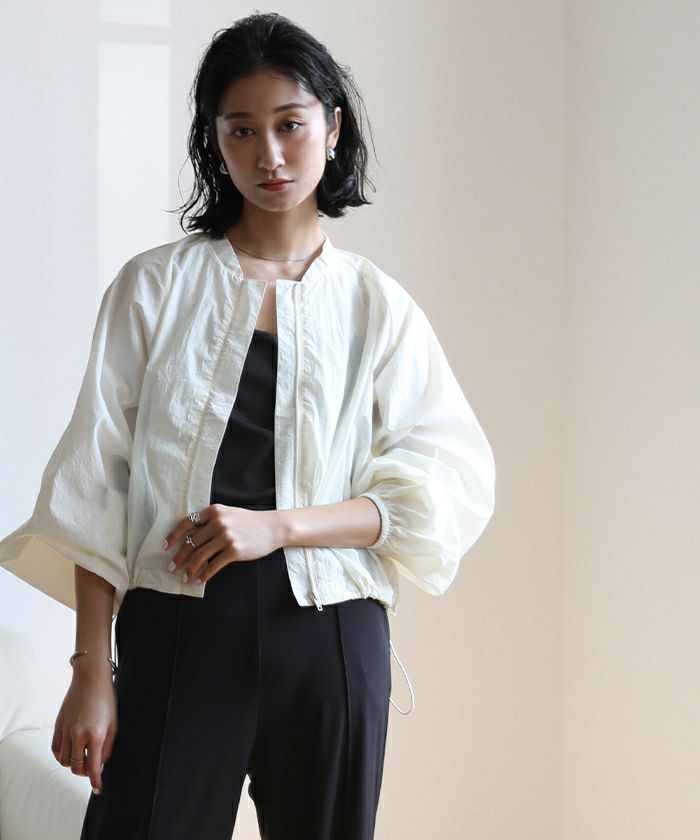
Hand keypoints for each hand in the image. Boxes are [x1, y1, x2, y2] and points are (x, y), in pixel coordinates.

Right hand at [52, 667, 117, 794]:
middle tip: (91, 768)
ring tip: (82, 757)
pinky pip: (55, 750)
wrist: (90, 679)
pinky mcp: (58, 725)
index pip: (92, 767)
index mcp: (95, 735)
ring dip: (73, 764)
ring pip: (64, 761)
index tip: (98, 789)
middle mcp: (78, 735)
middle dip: (84, 772)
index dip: (95, 782)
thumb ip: (108, 746)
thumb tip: (100, 764)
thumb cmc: (106, 698)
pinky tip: (70, 752)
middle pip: (76, 767)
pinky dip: (62, 756)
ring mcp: (66, 730)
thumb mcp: (114, 723)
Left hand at [163, 504, 283, 584]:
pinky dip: (204, 575)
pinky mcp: (234, 550)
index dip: (173, 536)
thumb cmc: (249, 522)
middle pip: (191, 543)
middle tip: (172, 567)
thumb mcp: (228, 514)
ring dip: (189, 569)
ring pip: (199, 556)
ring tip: (185, 577)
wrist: (273, 527)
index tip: (166, 546)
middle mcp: (218, 523)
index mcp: (214, 511)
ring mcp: (226, 537)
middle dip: (179, 557)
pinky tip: (200, 580)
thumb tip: (190, 537)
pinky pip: (213, 565)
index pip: (187, 523)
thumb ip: (210, 521)